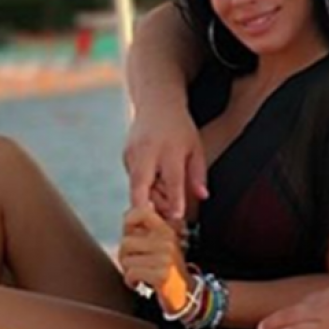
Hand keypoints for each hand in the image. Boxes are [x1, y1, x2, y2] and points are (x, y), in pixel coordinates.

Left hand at [118, 205, 193, 313]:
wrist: (185, 292)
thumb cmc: (167, 268)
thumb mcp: (162, 244)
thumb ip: (146, 230)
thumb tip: (127, 214)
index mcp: (167, 230)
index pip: (142, 212)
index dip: (129, 221)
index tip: (129, 233)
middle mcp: (167, 241)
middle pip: (125, 242)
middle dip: (124, 256)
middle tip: (133, 263)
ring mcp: (165, 258)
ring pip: (126, 260)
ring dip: (128, 270)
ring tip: (138, 273)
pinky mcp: (160, 275)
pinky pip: (131, 274)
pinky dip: (131, 281)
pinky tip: (139, 283)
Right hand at [123, 102, 207, 219]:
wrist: (157, 105)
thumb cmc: (180, 129)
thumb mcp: (196, 148)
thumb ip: (198, 174)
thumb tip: (202, 196)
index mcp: (169, 150)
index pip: (172, 180)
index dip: (174, 200)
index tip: (176, 216)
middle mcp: (147, 152)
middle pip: (140, 186)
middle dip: (145, 208)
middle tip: (158, 223)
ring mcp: (132, 155)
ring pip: (137, 188)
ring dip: (150, 200)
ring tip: (165, 198)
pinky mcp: (125, 158)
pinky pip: (135, 181)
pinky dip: (145, 189)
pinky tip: (156, 184)